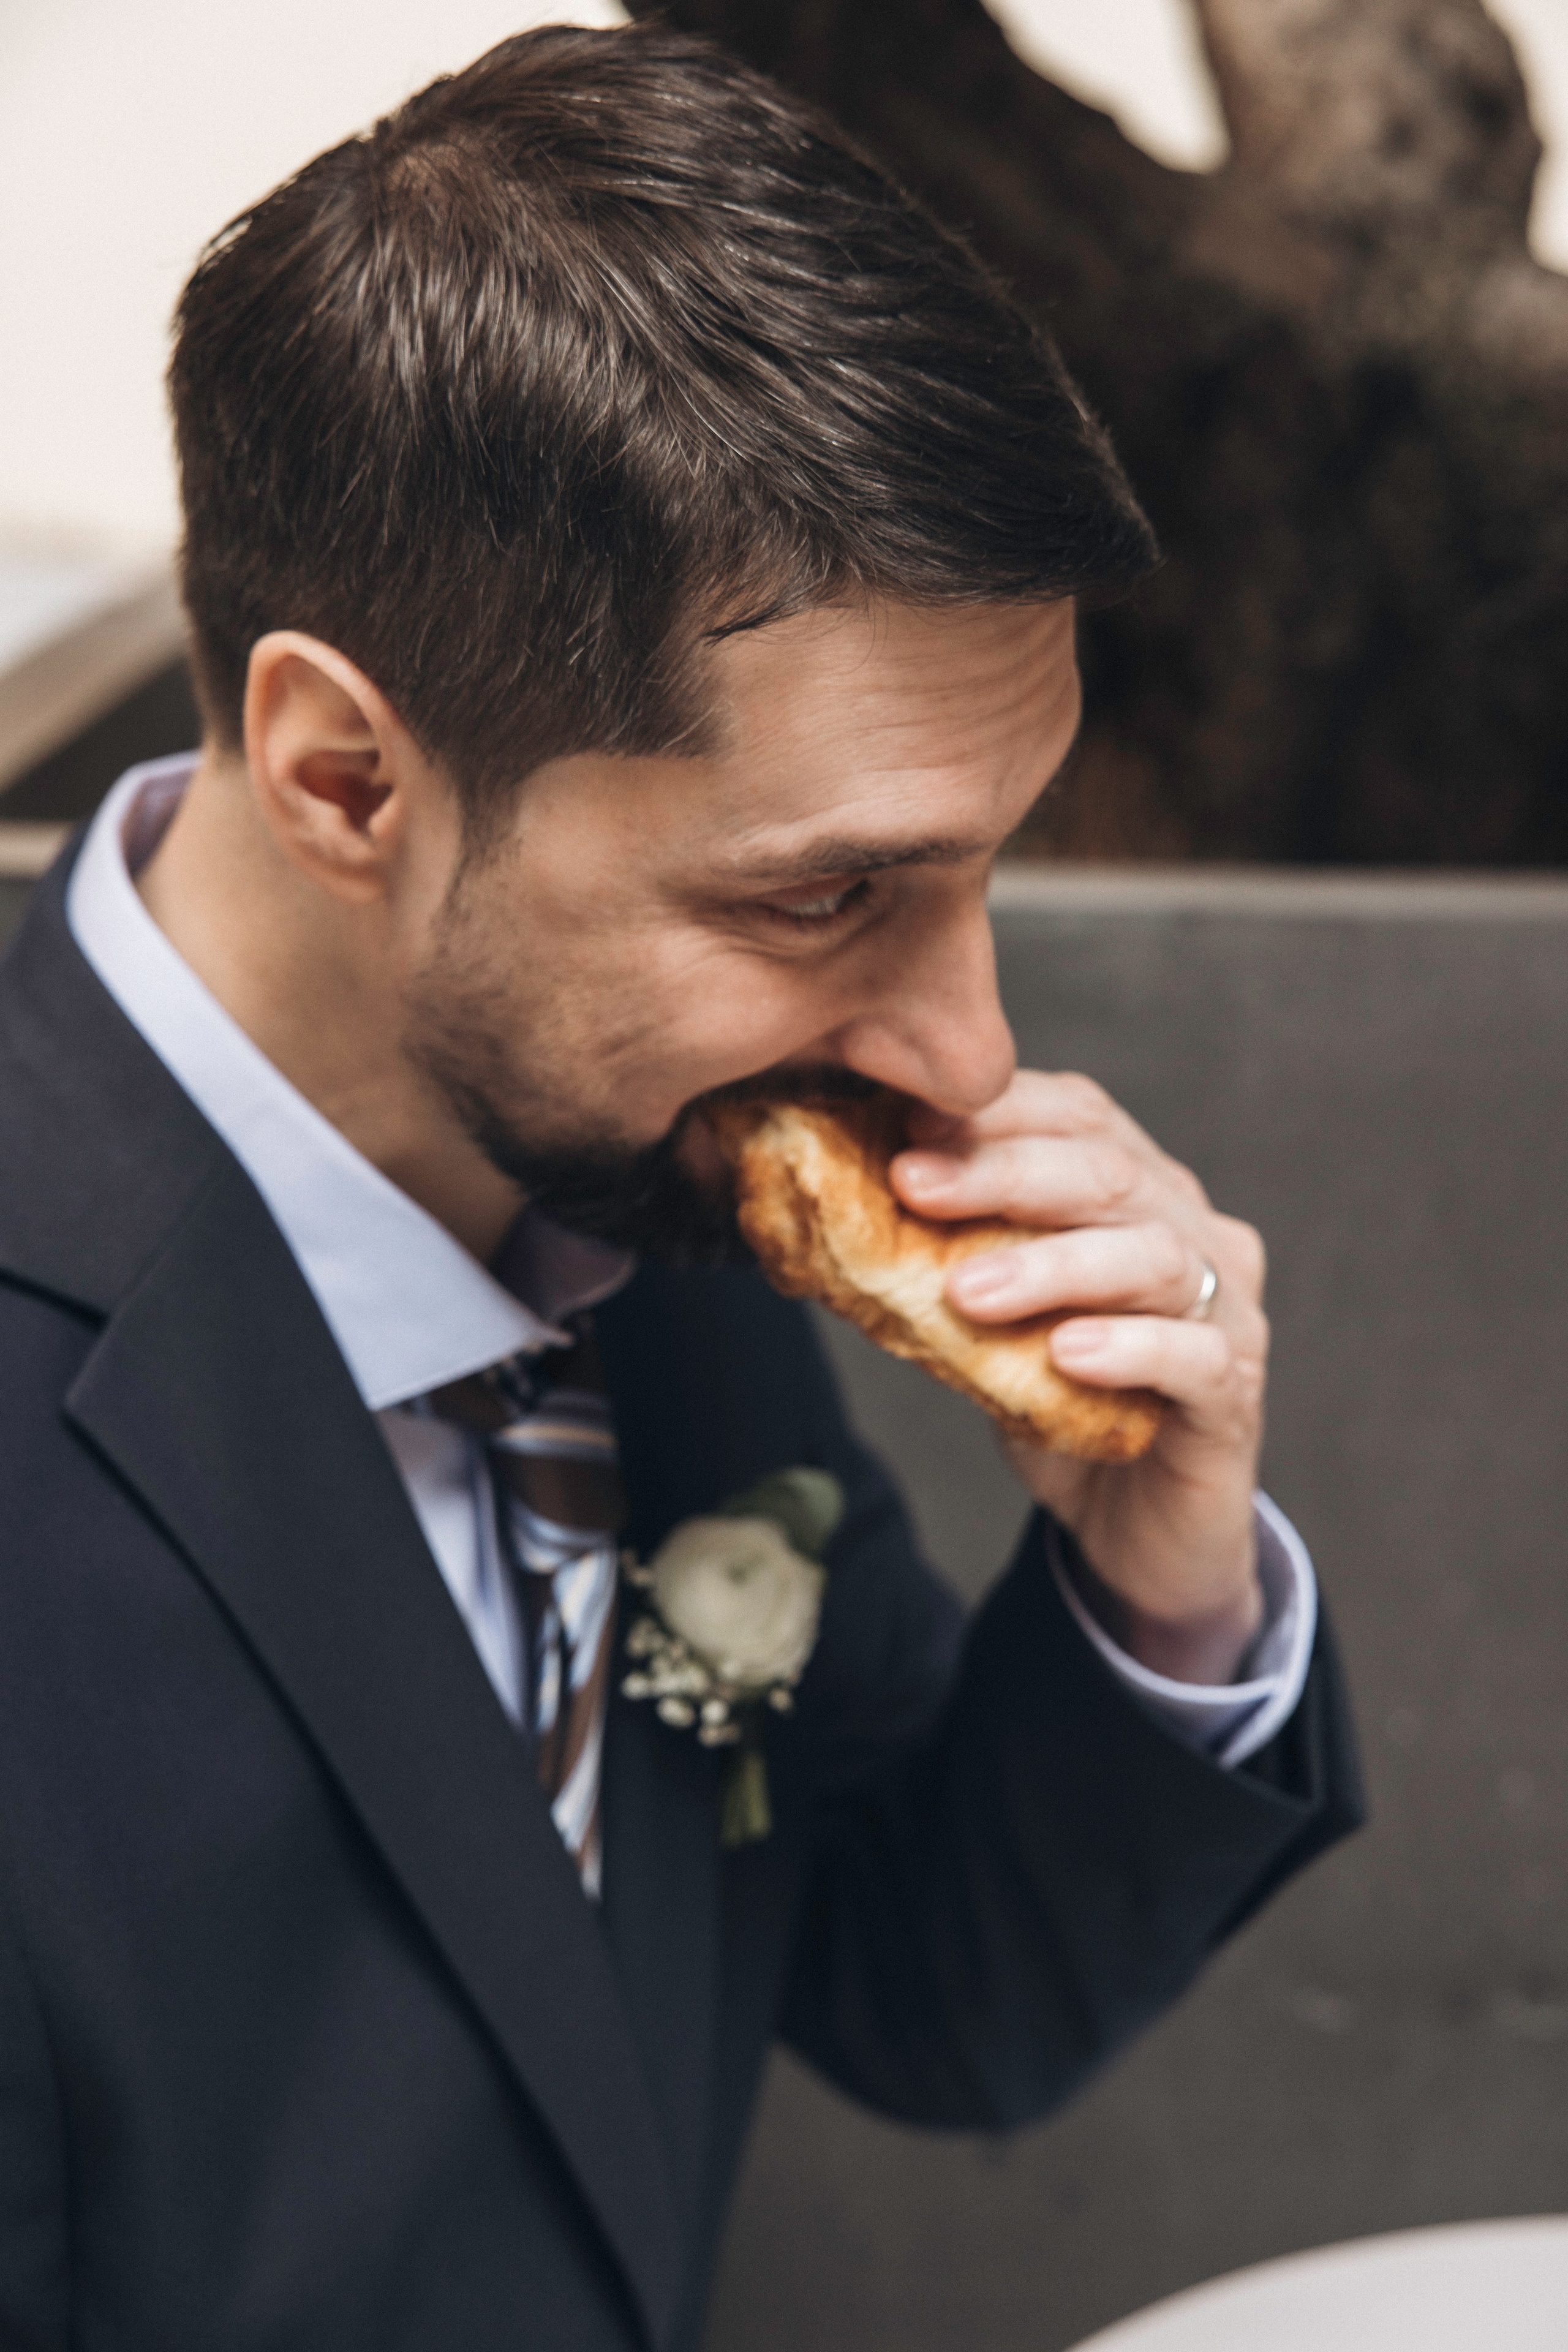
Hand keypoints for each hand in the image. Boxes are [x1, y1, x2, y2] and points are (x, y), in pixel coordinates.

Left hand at [892, 1072, 1267, 1684]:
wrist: (1133, 1529)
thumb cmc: (1060, 1402)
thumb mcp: (989, 1321)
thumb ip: (945, 1258)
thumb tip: (832, 1212)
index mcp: (1136, 1189)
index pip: (1076, 1117)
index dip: (993, 1113)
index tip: (904, 1123)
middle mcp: (1193, 1229)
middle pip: (1109, 1174)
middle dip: (1004, 1173)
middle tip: (912, 1185)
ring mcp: (1227, 1308)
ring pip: (1153, 1258)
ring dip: (1052, 1266)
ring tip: (967, 1290)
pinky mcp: (1235, 1392)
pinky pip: (1192, 1355)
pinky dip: (1128, 1347)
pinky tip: (1067, 1353)